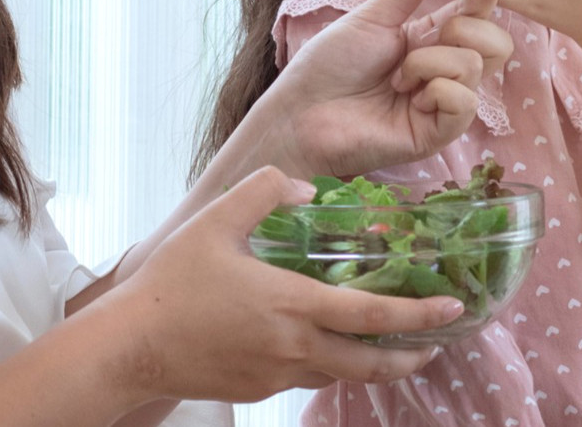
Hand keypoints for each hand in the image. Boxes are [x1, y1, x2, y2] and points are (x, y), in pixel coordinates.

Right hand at [89, 167, 463, 403]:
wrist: (129, 346)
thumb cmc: (172, 281)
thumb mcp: (218, 218)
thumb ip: (269, 190)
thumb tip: (310, 191)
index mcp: (292, 304)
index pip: (373, 315)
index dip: (419, 315)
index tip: (452, 309)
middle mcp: (294, 347)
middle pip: (371, 363)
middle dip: (412, 355)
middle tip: (437, 342)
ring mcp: (276, 374)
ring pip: (341, 374)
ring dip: (372, 362)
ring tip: (390, 344)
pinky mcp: (258, 390)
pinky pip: (305, 376)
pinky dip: (327, 363)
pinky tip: (323, 343)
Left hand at [261, 0, 511, 178]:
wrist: (301, 111)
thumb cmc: (330, 64)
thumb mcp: (374, 14)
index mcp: (431, 38)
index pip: (478, 11)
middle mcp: (444, 70)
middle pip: (497, 41)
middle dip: (466, 27)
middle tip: (427, 36)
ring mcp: (445, 102)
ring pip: (475, 65)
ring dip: (429, 62)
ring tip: (396, 79)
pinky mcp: (441, 132)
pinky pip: (464, 100)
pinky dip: (435, 91)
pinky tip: (407, 101)